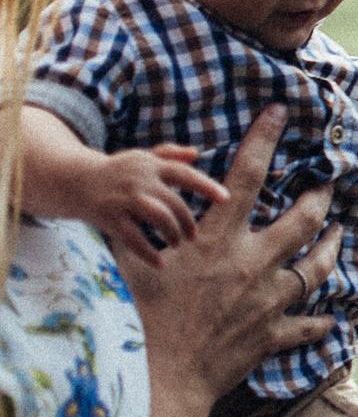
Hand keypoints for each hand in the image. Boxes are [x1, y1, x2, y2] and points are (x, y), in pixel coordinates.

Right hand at [83, 144, 224, 269]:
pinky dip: (148, 252)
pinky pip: (133, 238)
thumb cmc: (117, 171)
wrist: (74, 181)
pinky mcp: (109, 217)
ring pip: (158, 217)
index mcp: (151, 166)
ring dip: (172, 233)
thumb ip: (169, 155)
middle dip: (187, 221)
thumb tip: (196, 154)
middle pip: (174, 202)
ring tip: (177, 243)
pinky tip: (159, 262)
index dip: (206, 186)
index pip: (184, 174)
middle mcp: (139, 180)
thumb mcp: (141, 158)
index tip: (225, 199)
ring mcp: (124, 199)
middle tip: (193, 235)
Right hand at [117, 106, 338, 408]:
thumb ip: (140, 230)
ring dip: (332, 248)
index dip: (264, 139)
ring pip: (317, 267)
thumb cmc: (134, 321)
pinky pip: (306, 326)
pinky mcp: (270, 337)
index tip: (280, 112)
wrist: (157, 381)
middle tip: (330, 184)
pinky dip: (320, 321)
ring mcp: (267, 302)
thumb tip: (133, 202)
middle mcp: (252, 265)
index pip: (246, 177)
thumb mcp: (130, 264)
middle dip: (320, 197)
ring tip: (341, 233)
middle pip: (302, 220)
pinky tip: (332, 317)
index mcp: (217, 241)